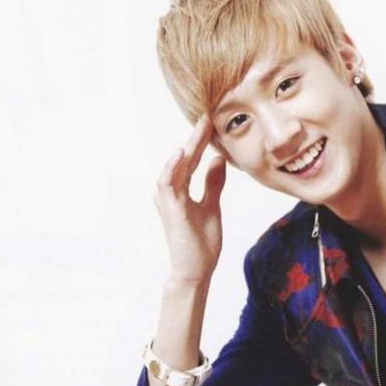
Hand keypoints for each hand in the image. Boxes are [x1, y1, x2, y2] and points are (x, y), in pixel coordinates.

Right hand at [153, 113, 227, 284]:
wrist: (195, 270)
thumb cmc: (201, 243)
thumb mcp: (212, 206)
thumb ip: (213, 184)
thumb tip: (219, 160)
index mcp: (181, 190)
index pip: (193, 159)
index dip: (202, 140)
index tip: (212, 121)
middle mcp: (171, 191)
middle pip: (185, 158)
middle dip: (196, 136)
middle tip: (208, 114)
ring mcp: (168, 200)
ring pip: (176, 166)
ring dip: (188, 146)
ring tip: (200, 127)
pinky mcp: (169, 210)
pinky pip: (167, 183)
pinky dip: (173, 168)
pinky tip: (183, 154)